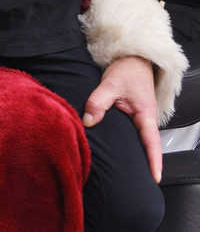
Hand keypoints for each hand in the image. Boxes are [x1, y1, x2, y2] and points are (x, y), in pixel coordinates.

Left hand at [83, 55, 161, 181]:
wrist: (133, 60)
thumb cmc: (127, 71)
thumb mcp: (110, 84)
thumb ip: (98, 102)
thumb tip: (89, 121)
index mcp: (146, 115)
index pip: (151, 142)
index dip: (153, 160)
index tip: (155, 177)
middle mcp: (146, 119)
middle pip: (146, 146)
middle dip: (144, 165)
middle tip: (137, 183)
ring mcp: (140, 119)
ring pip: (139, 141)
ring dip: (135, 155)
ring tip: (127, 174)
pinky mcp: (133, 116)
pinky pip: (132, 133)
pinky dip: (128, 144)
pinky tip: (118, 152)